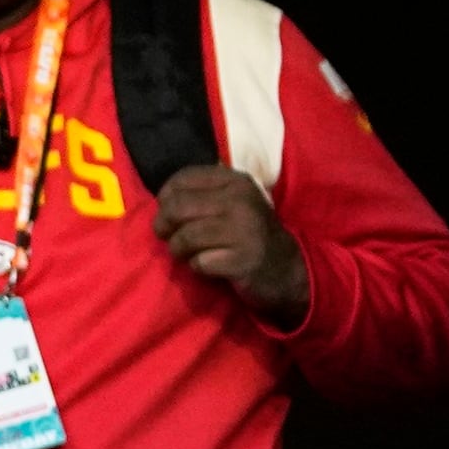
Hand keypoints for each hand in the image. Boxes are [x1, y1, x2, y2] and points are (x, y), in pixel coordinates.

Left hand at [156, 166, 308, 323]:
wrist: (287, 269)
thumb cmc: (249, 234)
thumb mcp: (232, 203)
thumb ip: (201, 194)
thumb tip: (161, 200)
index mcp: (235, 181)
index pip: (182, 179)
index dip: (165, 197)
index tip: (168, 212)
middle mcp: (240, 200)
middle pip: (177, 207)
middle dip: (164, 225)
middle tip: (167, 236)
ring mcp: (243, 230)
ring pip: (184, 237)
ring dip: (178, 249)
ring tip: (187, 253)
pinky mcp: (242, 260)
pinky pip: (199, 262)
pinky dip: (196, 267)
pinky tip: (208, 265)